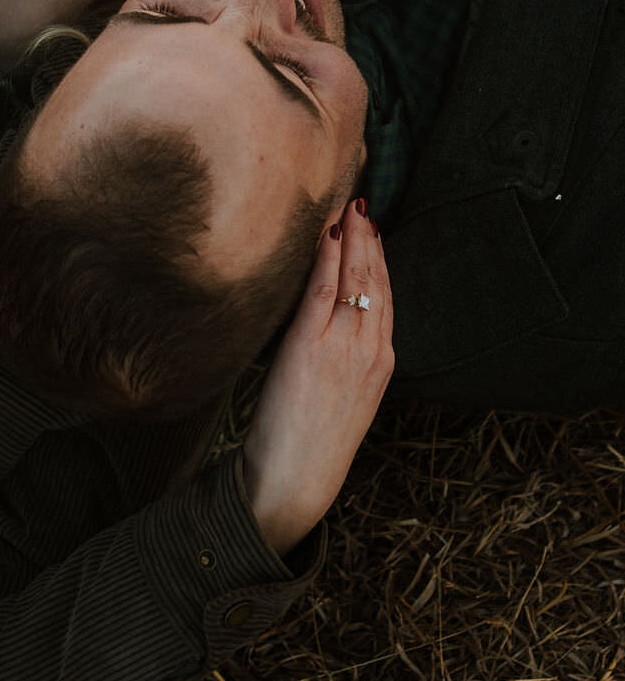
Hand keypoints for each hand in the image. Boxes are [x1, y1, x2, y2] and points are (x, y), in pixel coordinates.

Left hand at [242, 201, 392, 553]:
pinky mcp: (313, 348)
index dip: (379, 258)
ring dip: (352, 239)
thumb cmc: (309, 439)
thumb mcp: (342, 394)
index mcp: (381, 361)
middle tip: (362, 203)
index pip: (384, 296)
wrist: (296, 477)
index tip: (372, 228)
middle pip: (376, 280)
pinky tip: (327, 235)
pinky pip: (324, 292)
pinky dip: (328, 259)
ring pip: (356, 280)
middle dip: (370, 239)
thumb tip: (330, 320)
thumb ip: (343, 355)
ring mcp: (345, 348)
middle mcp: (371, 350)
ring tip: (346, 208)